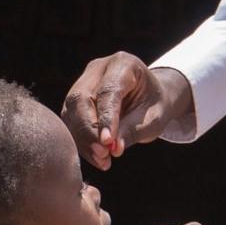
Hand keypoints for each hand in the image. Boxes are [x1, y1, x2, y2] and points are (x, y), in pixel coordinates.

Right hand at [62, 54, 196, 168]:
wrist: (149, 97)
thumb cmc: (154, 105)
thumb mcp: (153, 118)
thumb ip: (133, 130)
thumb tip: (112, 148)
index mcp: (123, 64)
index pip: (108, 91)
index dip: (105, 118)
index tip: (107, 143)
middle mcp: (98, 68)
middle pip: (81, 99)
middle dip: (88, 131)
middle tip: (102, 155)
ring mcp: (84, 81)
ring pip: (71, 111)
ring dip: (83, 140)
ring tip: (102, 161)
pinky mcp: (75, 97)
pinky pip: (71, 120)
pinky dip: (81, 141)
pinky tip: (95, 156)